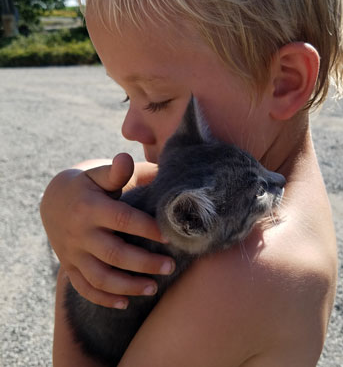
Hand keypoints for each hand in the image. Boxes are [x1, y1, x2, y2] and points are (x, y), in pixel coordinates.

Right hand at [40, 153, 174, 308]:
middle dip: (144, 263)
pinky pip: (84, 288)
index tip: (170, 236)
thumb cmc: (89, 184)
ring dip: (127, 286)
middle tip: (170, 267)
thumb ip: (117, 171)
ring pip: (100, 277)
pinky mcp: (70, 266)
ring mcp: (73, 253)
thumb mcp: (99, 174)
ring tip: (153, 288)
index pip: (123, 220)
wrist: (53, 200)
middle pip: (114, 254)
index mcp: (90, 207)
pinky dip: (104, 299)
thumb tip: (127, 157)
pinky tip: (125, 303)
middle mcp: (80, 233)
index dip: (147, 228)